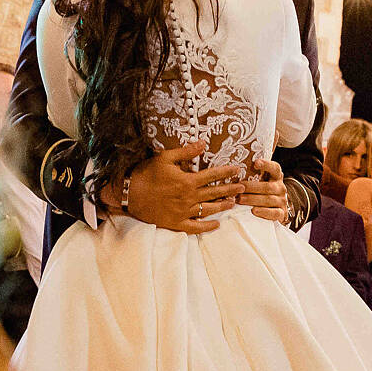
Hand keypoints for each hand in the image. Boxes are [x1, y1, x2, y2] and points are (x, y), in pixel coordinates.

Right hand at [122, 143, 242, 235]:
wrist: (129, 194)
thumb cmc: (146, 174)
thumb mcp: (165, 158)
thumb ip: (186, 152)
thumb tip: (203, 143)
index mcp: (187, 181)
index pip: (213, 175)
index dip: (227, 172)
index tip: (237, 170)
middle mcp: (189, 198)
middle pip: (215, 193)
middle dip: (230, 189)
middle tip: (242, 187)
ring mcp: (183, 212)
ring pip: (209, 210)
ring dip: (222, 206)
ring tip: (232, 203)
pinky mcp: (176, 223)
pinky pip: (196, 227)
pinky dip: (208, 226)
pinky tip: (217, 224)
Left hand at [239, 159, 287, 224]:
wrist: (276, 208)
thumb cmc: (262, 192)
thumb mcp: (261, 181)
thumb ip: (253, 175)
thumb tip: (233, 169)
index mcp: (276, 177)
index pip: (274, 168)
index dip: (266, 165)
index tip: (256, 163)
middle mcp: (281, 188)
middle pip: (267, 187)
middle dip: (252, 187)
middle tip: (239, 188)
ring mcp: (282, 201)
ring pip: (268, 199)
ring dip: (253, 199)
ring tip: (240, 200)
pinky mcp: (282, 213)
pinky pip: (274, 213)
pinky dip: (264, 212)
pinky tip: (253, 210)